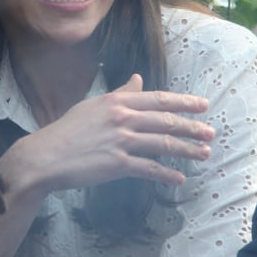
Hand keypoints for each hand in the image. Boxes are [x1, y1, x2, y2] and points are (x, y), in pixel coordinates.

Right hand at [0, 74, 214, 195]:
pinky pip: (149, 168)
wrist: (45, 157)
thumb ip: (120, 93)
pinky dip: (167, 174)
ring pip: (163, 144)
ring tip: (204, 154)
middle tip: (211, 132)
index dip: (184, 102)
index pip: (159, 99)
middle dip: (192, 127)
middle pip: (166, 120)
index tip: (203, 105)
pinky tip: (179, 178)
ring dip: (187, 150)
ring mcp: (121, 141)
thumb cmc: (67, 131)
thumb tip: (138, 78)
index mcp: (117, 102)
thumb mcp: (94, 105)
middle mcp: (122, 118)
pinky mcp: (117, 164)